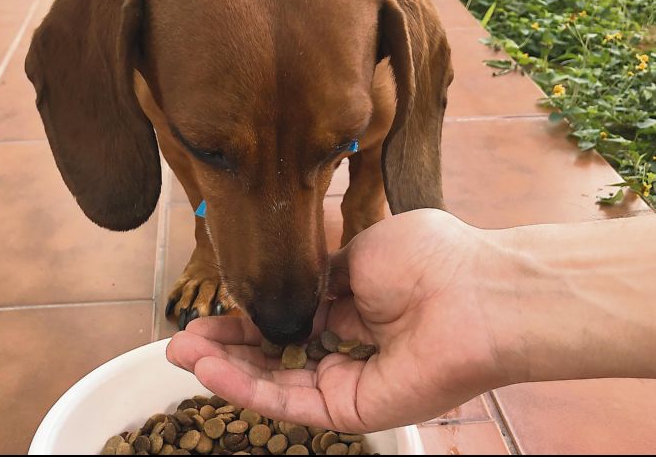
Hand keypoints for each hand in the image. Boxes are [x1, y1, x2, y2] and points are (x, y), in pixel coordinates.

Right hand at [166, 209, 508, 431]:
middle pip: (273, 354)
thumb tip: (285, 277)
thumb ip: (317, 269)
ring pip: (275, 383)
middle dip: (226, 348)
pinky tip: (211, 370)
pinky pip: (291, 403)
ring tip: (181, 356)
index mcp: (351, 303)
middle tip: (181, 342)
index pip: (286, 316)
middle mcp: (346, 344)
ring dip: (226, 370)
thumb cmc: (428, 258)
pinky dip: (248, 388)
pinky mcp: (352, 408)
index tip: (209, 308)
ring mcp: (348, 379)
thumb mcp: (358, 247)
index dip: (246, 315)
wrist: (474, 293)